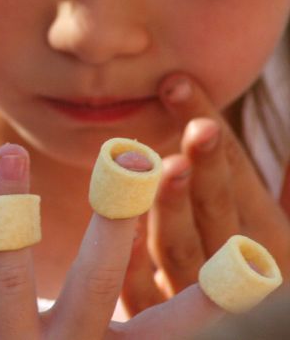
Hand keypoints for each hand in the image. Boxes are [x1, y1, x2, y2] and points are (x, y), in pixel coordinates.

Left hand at [0, 144, 220, 339]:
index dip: (206, 298)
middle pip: (95, 282)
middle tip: (129, 160)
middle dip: (112, 222)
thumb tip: (204, 286)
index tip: (241, 258)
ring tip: (10, 150)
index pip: (170, 328)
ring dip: (8, 207)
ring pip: (10, 275)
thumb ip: (133, 329)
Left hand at [122, 74, 289, 315]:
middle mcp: (234, 264)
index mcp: (265, 237)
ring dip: (175, 210)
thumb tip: (288, 144)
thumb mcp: (274, 236)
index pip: (236, 175)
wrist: (243, 329)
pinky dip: (137, 266)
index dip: (211, 134)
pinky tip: (126, 234)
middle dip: (207, 166)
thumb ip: (283, 192)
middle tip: (196, 127)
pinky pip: (145, 294)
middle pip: (215, 209)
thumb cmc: (259, 281)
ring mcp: (197, 297)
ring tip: (167, 169)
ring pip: (183, 249)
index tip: (177, 84)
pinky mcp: (161, 325)